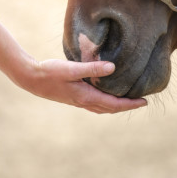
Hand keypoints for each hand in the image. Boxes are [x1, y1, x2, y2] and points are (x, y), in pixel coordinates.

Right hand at [29, 60, 146, 113]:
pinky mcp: (74, 98)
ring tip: (127, 101)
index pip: (114, 104)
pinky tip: (106, 97)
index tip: (144, 102)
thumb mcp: (72, 69)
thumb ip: (92, 69)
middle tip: (140, 102)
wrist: (32, 79)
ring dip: (116, 106)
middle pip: (110, 108)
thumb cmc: (51, 72)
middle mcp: (84, 102)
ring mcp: (79, 101)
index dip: (130, 104)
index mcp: (86, 96)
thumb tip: (112, 68)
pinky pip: (95, 104)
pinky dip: (106, 104)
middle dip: (126, 106)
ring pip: (103, 108)